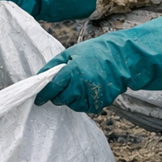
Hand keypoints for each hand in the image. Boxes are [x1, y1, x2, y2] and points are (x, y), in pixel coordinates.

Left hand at [34, 13, 161, 112]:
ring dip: (70, 99)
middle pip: (61, 99)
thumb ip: (54, 65)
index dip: (43, 95)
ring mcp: (92, 94)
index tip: (39, 99)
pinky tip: (88, 91)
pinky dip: (82, 102)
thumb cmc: (94, 53)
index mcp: (72, 70)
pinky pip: (85, 108)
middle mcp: (81, 84)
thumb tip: (39, 77)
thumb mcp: (71, 53)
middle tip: (61, 88)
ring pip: (72, 105)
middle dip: (57, 96)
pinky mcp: (101, 102)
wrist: (122, 59)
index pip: (52, 88)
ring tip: (78, 86)